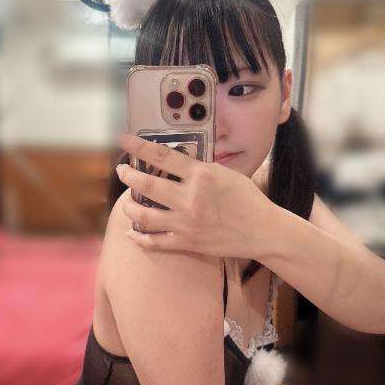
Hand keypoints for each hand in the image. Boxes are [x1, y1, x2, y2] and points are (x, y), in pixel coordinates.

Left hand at [115, 133, 276, 258]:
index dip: (139, 147)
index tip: (124, 141)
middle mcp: (190, 198)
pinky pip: (155, 241)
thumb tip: (177, 160)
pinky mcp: (187, 242)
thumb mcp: (226, 173)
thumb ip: (201, 168)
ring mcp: (186, 223)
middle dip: (128, 176)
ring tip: (125, 202)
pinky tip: (132, 233)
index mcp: (201, 176)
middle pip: (147, 184)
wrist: (262, 231)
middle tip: (122, 172)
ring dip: (128, 206)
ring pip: (144, 214)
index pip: (162, 156)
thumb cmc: (248, 199)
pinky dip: (139, 237)